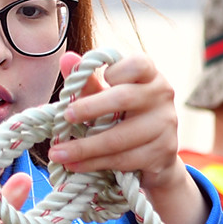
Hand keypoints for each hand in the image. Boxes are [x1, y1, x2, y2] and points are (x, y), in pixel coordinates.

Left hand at [47, 50, 206, 223]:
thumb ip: (88, 80)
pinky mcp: (162, 152)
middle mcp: (163, 96)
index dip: (115, 70)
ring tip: (57, 153)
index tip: (99, 78)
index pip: (137, 64)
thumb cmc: (125, 115)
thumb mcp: (107, 95)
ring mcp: (166, 125)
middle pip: (124, 98)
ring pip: (119, 137)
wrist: (155, 155)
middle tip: (64, 117)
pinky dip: (94, 164)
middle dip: (89, 108)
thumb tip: (66, 58)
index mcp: (150, 75)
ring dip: (84, 147)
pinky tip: (75, 165)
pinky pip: (122, 159)